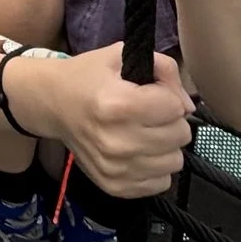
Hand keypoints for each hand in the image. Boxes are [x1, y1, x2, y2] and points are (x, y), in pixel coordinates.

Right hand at [34, 45, 193, 196]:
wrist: (52, 103)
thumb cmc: (88, 77)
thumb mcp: (121, 56)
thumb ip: (164, 69)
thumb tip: (188, 106)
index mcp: (118, 105)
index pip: (175, 107)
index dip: (168, 95)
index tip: (151, 92)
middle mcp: (117, 141)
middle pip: (179, 136)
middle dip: (170, 120)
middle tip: (149, 113)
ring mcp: (115, 168)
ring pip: (175, 161)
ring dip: (165, 145)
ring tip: (144, 132)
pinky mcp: (114, 186)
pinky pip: (160, 183)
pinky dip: (155, 167)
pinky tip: (139, 152)